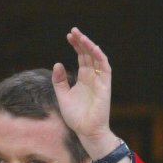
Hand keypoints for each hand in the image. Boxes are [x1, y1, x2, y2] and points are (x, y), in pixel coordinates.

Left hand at [51, 27, 119, 158]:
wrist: (86, 131)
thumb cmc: (76, 117)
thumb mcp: (62, 96)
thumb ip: (59, 81)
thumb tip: (57, 63)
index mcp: (83, 79)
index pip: (81, 57)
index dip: (76, 46)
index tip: (69, 36)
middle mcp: (92, 77)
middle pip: (88, 55)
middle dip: (81, 42)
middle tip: (73, 31)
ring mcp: (99, 80)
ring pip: (97, 58)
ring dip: (90, 46)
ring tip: (80, 36)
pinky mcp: (105, 86)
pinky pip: (104, 68)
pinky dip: (99, 57)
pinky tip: (93, 47)